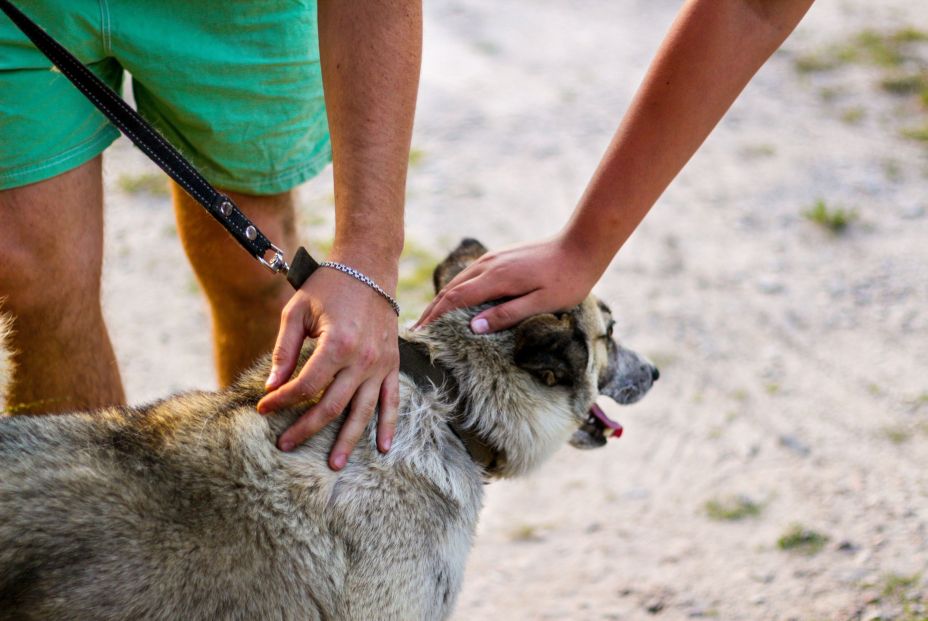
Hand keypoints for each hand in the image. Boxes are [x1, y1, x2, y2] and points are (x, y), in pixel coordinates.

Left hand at [256, 265, 398, 469]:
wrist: (370, 268)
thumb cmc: (329, 286)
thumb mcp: (297, 311)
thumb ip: (285, 351)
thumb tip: (272, 388)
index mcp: (337, 345)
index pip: (305, 386)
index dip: (281, 401)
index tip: (263, 408)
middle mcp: (363, 359)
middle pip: (332, 406)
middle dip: (306, 428)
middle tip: (285, 446)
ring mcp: (381, 364)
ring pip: (363, 411)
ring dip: (348, 440)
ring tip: (333, 465)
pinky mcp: (393, 364)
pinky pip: (392, 401)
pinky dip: (388, 425)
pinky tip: (382, 448)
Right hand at [415, 235, 599, 332]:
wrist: (582, 246)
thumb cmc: (566, 280)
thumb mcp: (539, 303)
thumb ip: (506, 314)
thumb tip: (472, 327)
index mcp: (496, 278)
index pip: (455, 299)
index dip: (435, 316)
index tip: (420, 332)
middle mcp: (489, 265)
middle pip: (451, 289)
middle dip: (433, 310)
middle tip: (417, 330)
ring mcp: (494, 259)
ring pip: (459, 281)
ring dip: (443, 299)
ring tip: (431, 318)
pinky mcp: (501, 257)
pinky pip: (471, 275)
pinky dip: (457, 290)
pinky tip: (457, 300)